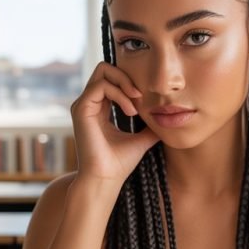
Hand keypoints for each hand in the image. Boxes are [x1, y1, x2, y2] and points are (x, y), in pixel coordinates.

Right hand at [70, 61, 160, 184]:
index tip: (145, 98)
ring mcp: (83, 105)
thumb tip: (166, 118)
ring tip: (136, 105)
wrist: (106, 179)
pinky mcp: (81, 109)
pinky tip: (130, 110)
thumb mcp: (141, 139)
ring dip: (125, 84)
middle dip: (126, 76)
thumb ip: (149, 125)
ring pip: (103, 71)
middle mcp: (88, 104)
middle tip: (141, 95)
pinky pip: (101, 86)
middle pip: (105, 68)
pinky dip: (119, 94)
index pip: (111, 78)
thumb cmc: (120, 163)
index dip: (129, 82)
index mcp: (99, 109)